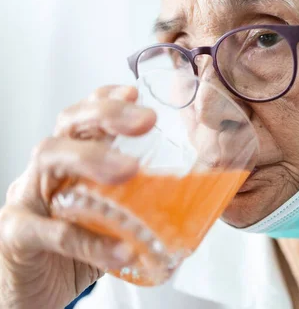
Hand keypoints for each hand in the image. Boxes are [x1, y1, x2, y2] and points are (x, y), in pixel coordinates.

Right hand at [0, 86, 154, 308]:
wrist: (31, 295)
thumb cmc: (72, 253)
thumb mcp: (110, 223)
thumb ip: (140, 209)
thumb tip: (198, 206)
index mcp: (71, 164)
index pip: (84, 118)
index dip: (105, 98)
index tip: (134, 91)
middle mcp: (47, 172)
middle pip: (69, 125)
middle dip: (107, 113)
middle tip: (145, 120)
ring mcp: (27, 199)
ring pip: (49, 157)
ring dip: (93, 157)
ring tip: (130, 169)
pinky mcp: (16, 235)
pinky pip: (50, 230)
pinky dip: (88, 241)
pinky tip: (119, 250)